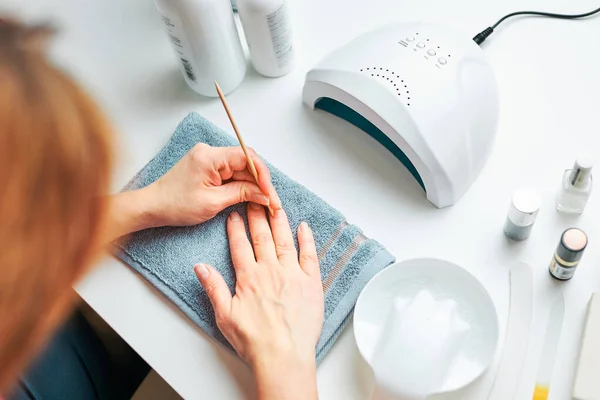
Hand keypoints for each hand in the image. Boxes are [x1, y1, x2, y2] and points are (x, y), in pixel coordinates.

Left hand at [144, 143, 280, 227]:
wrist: (152, 207)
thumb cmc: (175, 204)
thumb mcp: (213, 202)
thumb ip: (241, 194)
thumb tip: (263, 194)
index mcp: (209, 156)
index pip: (247, 156)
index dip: (262, 173)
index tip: (269, 191)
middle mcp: (210, 152)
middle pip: (246, 163)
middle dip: (260, 183)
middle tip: (272, 202)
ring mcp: (209, 159)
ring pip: (240, 170)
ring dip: (252, 186)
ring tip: (264, 203)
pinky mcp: (208, 168)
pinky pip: (231, 173)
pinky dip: (241, 185)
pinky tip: (250, 197)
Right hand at [194, 203, 323, 399]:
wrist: (283, 355)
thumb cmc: (255, 340)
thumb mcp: (224, 315)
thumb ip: (213, 287)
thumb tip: (200, 267)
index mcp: (249, 277)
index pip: (240, 245)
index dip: (236, 228)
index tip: (234, 214)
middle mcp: (270, 270)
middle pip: (262, 237)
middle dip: (257, 215)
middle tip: (254, 199)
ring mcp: (292, 274)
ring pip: (284, 240)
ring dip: (279, 221)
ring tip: (275, 205)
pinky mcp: (311, 282)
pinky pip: (309, 255)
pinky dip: (306, 239)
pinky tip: (303, 226)